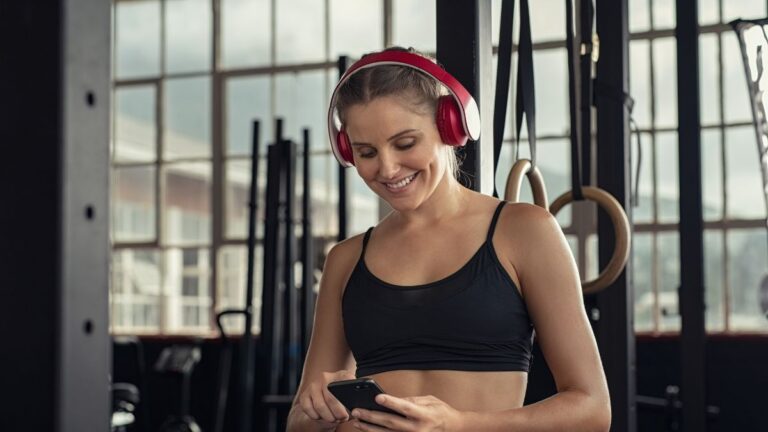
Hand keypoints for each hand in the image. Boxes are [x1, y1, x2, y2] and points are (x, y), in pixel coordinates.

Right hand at [296, 369, 356, 429]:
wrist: (323, 403)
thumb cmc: (341, 401)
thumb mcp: (350, 397)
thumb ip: (354, 398)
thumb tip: (357, 405)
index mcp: (341, 375)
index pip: (346, 381)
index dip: (347, 397)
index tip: (349, 410)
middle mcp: (326, 377)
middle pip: (331, 397)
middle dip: (338, 412)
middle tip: (342, 418)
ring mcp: (313, 385)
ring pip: (320, 405)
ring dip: (327, 416)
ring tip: (333, 419)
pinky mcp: (304, 395)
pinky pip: (308, 409)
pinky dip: (315, 416)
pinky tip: (321, 416)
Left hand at [349, 394, 466, 430]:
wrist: (453, 428)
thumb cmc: (440, 411)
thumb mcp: (429, 400)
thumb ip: (411, 401)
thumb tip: (392, 400)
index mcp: (424, 415)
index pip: (405, 408)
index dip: (391, 402)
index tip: (377, 396)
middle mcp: (417, 429)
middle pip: (391, 423)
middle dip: (372, 417)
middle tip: (356, 411)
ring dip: (370, 428)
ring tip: (356, 422)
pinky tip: (368, 430)